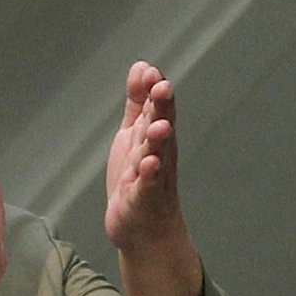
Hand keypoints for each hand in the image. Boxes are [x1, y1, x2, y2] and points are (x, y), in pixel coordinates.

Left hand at [105, 61, 183, 252]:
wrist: (144, 228)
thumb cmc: (139, 178)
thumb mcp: (133, 134)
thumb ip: (138, 103)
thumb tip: (142, 67)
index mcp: (153, 136)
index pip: (157, 109)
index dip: (153, 91)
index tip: (149, 71)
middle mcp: (159, 153)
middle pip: (162, 127)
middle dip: (162, 108)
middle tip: (162, 87)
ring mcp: (154, 177)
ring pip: (157, 154)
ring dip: (158, 140)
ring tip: (158, 125)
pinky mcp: (145, 199)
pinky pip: (149, 185)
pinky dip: (149, 175)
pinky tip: (148, 164)